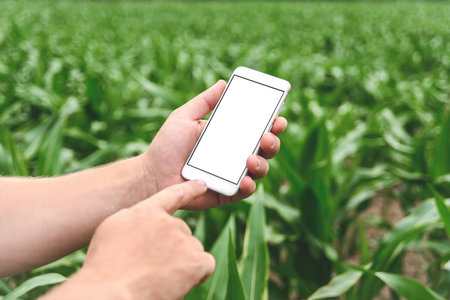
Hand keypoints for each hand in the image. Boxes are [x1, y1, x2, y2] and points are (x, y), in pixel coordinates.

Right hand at [43, 181, 213, 299]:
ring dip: (183, 261)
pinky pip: (206, 263)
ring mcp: (183, 240)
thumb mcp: (111, 230)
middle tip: (154, 265)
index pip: (172, 195)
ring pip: (192, 248)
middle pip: (181, 230)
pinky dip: (198, 273)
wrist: (110, 291)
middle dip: (173, 246)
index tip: (201, 185)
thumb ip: (132, 218)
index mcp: (146, 212)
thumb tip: (143, 218)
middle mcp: (168, 222)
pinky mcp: (195, 260)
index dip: (189, 189)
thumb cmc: (104, 266)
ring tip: (160, 276)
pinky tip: (180, 281)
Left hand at [143, 80, 287, 208]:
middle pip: (265, 148)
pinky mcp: (227, 193)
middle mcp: (235, 154)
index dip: (271, 122)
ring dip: (262, 163)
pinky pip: (244, 191)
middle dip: (272, 141)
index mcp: (229, 135)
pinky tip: (245, 180)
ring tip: (251, 158)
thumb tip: (223, 83)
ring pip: (259, 169)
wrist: (151, 175)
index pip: (256, 128)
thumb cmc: (166, 146)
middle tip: (267, 136)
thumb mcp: (183, 117)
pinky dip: (249, 186)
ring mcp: (232, 175)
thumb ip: (203, 102)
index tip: (278, 116)